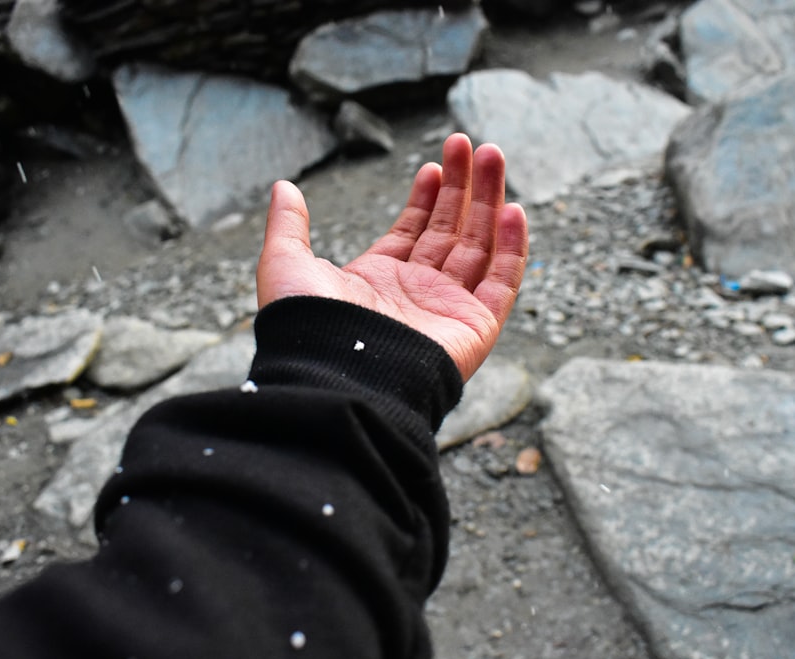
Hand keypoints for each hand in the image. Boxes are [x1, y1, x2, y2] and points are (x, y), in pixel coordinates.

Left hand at [256, 133, 527, 381]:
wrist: (338, 377)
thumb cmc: (310, 327)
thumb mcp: (286, 264)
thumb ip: (288, 226)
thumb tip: (283, 188)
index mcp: (378, 281)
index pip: (413, 231)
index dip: (425, 197)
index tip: (432, 165)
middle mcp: (416, 293)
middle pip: (450, 230)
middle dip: (461, 186)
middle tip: (470, 144)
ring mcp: (449, 308)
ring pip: (479, 245)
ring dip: (488, 200)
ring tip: (492, 153)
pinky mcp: (476, 325)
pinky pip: (502, 281)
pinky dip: (511, 247)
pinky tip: (512, 210)